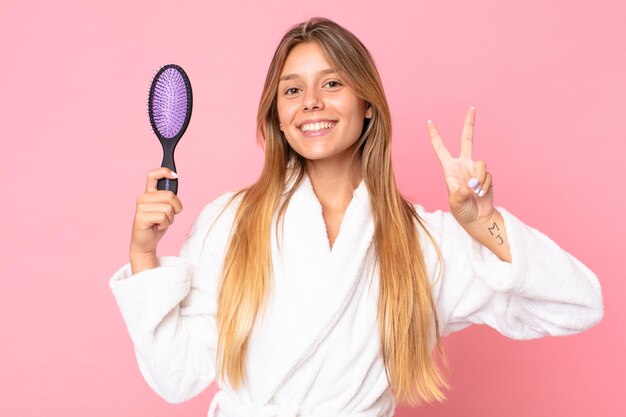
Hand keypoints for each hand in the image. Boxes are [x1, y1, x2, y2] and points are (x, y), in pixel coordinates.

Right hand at [130, 167, 182, 256]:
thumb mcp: (165, 209)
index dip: (164, 171)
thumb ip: (169, 198)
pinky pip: (163, 217)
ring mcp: (141, 207)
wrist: (145, 243)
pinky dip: (165, 224)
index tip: (174, 175)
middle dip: (176, 207)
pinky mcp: (141, 217)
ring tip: (161, 222)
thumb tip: (174, 182)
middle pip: (170, 195)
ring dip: (170, 218)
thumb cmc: (156, 225)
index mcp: (149, 193)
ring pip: (168, 208)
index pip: (153, 175)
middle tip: (169, 216)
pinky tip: (157, 227)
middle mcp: (143, 198)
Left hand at [426, 106, 494, 226]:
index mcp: (449, 168)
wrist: (477, 218)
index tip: (429, 121)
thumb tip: (472, 182)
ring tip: (476, 192)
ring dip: (480, 179)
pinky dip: (485, 186)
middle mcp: (463, 165)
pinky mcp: (487, 176)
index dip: (435, 135)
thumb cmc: (462, 210)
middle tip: (471, 108)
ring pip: (482, 164)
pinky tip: (482, 194)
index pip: (441, 148)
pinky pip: (489, 176)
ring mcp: (476, 169)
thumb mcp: (456, 202)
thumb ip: (462, 191)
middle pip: (467, 140)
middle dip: (469, 124)